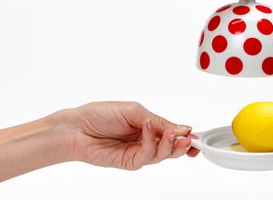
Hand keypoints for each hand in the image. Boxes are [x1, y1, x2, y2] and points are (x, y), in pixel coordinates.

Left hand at [64, 101, 198, 169]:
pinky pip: (147, 156)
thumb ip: (158, 121)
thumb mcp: (134, 111)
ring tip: (172, 134)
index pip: (171, 132)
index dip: (184, 135)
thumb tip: (181, 128)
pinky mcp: (129, 162)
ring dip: (169, 145)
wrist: (77, 127)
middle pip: (170, 147)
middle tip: (190, 140)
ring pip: (162, 154)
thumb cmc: (100, 114)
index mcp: (148, 126)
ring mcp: (138, 152)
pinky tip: (149, 129)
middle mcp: (145, 140)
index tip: (195, 135)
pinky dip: (151, 143)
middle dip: (183, 145)